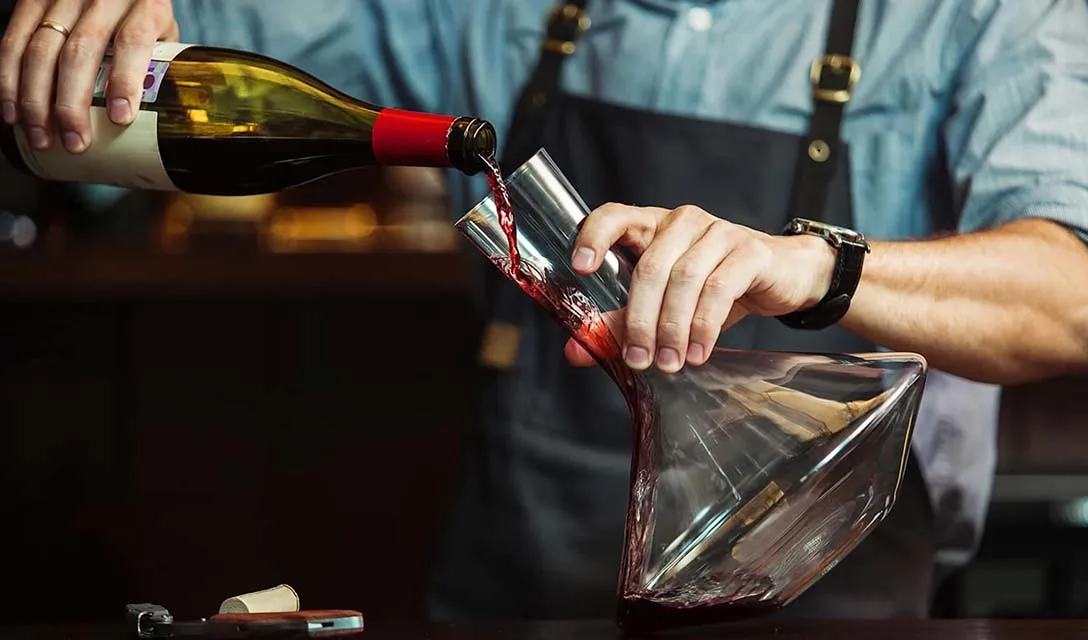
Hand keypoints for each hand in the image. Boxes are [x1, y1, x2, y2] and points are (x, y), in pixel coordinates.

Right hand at [0, 0, 177, 152]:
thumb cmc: (142, 14)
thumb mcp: (163, 33)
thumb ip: (160, 65)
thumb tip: (157, 121)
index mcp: (146, 5)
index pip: (133, 41)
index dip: (125, 81)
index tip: (120, 117)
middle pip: (81, 51)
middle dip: (72, 104)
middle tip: (75, 142)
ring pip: (41, 49)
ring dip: (36, 100)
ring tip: (41, 136)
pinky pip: (13, 40)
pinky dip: (9, 80)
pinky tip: (14, 111)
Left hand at [564, 204, 835, 372]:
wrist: (785, 277)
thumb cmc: (718, 287)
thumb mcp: (665, 305)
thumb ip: (620, 324)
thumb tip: (576, 350)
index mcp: (653, 226)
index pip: (615, 216)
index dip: (594, 236)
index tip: (580, 268)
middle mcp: (682, 222)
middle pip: (650, 267)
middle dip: (640, 319)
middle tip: (639, 360)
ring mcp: (718, 232)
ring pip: (684, 279)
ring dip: (673, 328)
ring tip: (669, 363)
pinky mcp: (750, 251)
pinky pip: (720, 288)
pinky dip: (705, 325)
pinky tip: (699, 352)